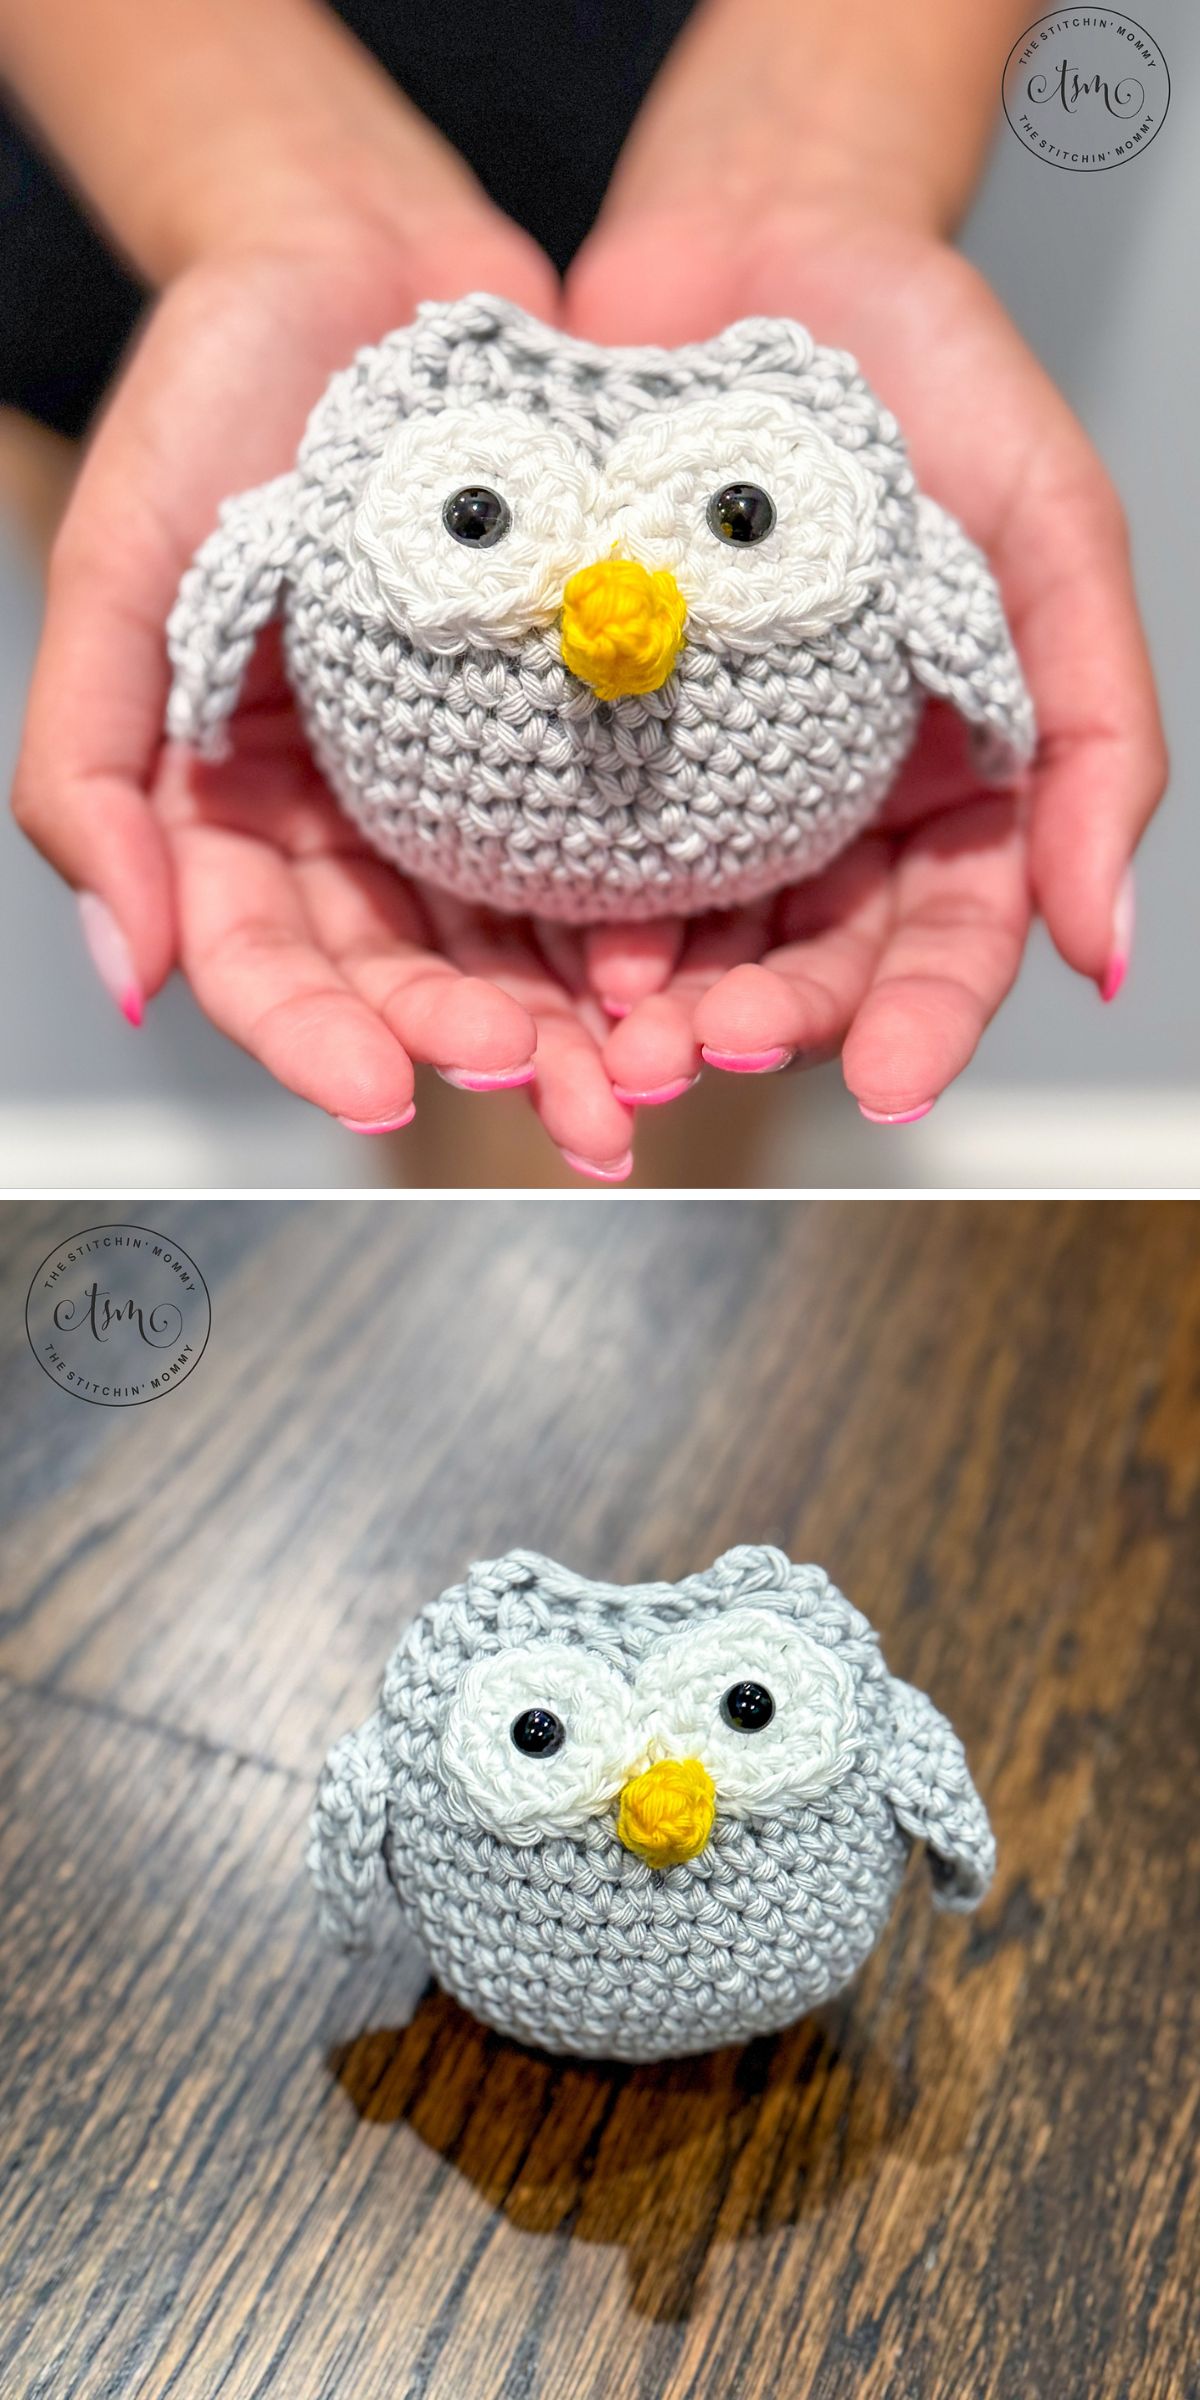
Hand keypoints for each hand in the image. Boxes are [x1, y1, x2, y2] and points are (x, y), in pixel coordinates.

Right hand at [11, 203, 635, 1173]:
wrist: (358, 257)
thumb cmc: (214, 389)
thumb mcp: (116, 570)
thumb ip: (89, 772)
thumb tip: (129, 972)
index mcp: (225, 804)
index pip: (261, 961)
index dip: (313, 1039)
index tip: (380, 1097)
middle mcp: (340, 816)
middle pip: (401, 975)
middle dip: (477, 1053)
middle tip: (564, 1111)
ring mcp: (447, 778)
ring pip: (506, 938)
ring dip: (571, 1023)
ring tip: (639, 1081)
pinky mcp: (543, 733)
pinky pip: (589, 846)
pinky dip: (633, 917)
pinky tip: (687, 968)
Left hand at [563, 203, 1165, 1120]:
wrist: (758, 237)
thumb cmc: (928, 365)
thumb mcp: (1054, 529)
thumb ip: (1092, 734)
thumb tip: (1106, 943)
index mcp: (955, 776)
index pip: (953, 933)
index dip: (925, 1018)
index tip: (890, 1084)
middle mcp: (833, 795)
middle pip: (812, 958)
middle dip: (766, 1022)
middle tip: (705, 1051)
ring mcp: (715, 771)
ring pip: (695, 931)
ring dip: (656, 1000)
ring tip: (611, 1038)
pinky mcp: (607, 732)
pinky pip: (587, 846)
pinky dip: (567, 912)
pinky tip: (540, 948)